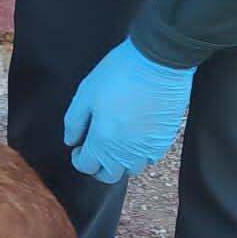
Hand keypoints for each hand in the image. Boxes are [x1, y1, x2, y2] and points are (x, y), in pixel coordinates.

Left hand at [63, 38, 194, 183]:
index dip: (78, 159)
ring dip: (120, 162)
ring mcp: (148, 147)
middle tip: (95, 150)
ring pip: (131, 169)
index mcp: (103, 141)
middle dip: (98, 167)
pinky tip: (136, 136)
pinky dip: (140, 153)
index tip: (78, 148)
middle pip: (110, 175)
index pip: (87, 166)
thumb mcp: (86, 93)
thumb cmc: (120, 73)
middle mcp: (126, 152)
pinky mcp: (165, 139)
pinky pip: (150, 157)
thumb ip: (74, 121)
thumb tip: (71, 140)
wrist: (159, 61)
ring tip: (116, 144)